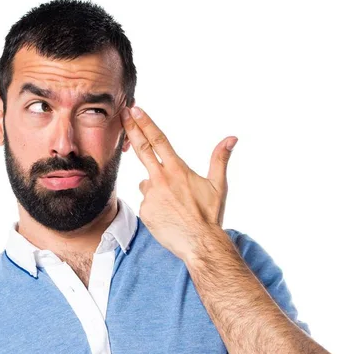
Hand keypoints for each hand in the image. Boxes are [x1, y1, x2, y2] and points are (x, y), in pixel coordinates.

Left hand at [120, 106, 237, 261]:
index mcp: (178, 170)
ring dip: (156, 187)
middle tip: (122, 114)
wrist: (200, 244)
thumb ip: (220, 159)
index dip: (146, 123)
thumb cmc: (210, 216)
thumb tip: (231, 138)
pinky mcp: (144, 211)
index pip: (158, 140)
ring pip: (148, 183)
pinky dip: (155, 205)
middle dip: (131, 129)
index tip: (135, 109)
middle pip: (142, 148)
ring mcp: (150, 195)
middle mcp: (161, 179)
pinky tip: (168, 215)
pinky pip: (147, 202)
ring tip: (174, 205)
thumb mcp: (219, 185)